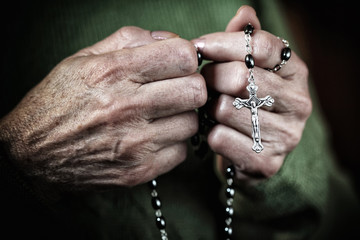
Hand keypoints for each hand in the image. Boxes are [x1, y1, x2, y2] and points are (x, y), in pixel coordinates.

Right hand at [0, 27, 206, 188]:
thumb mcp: (84, 58)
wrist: (32, 152)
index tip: (177, 64)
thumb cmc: (60, 101)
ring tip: (160, 115)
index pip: (182, 56)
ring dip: (181, 116)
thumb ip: (130, 40)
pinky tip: (154, 137)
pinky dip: (172, 143)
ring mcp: (134, 143)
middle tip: (174, 89)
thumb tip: (169, 39)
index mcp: (114, 72)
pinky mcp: (138, 170)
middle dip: (190, 86)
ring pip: (192, 122)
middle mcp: (126, 107)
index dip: (185, 57)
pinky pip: (181, 151)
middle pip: (196, 91)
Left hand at [194, 6, 311, 182]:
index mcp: (296, 73)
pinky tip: (217, 132)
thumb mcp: (251, 68)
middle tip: (204, 82)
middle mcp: (299, 103)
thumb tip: (245, 13)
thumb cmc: (246, 102)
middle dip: (211, 77)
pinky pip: (220, 138)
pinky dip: (210, 134)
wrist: (250, 151)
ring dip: (209, 109)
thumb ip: (246, 41)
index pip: (259, 45)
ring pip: (226, 108)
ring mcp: (287, 135)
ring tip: (213, 110)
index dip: (222, 43)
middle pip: (240, 76)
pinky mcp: (267, 162)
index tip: (198, 47)